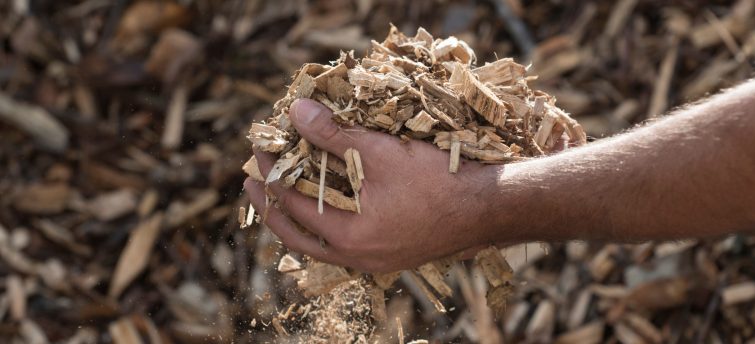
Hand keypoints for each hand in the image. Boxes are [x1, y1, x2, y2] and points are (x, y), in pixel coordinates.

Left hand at [244, 99, 497, 272]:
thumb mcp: (380, 152)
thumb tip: (297, 112)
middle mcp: (357, 257)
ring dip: (299, 220)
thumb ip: (335, 134)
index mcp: (348, 236)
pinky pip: (345, 248)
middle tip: (252, 185)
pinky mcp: (393, 256)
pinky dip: (328, 227)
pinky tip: (331, 209)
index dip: (271, 175)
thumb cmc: (436, 181)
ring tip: (285, 197)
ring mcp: (376, 261)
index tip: (259, 152)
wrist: (487, 209)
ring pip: (321, 247)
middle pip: (297, 238)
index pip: (292, 204)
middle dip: (271, 208)